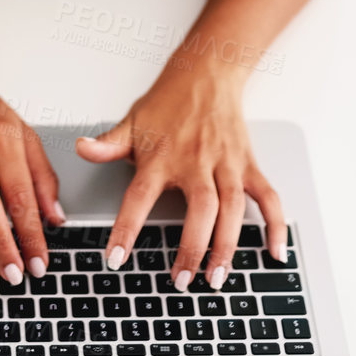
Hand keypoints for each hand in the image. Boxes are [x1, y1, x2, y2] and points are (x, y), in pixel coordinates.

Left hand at [74, 68, 288, 288]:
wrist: (207, 73)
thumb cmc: (168, 101)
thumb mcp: (131, 121)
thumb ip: (108, 143)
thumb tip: (80, 148)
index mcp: (162, 157)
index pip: (139, 198)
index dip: (126, 230)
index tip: (116, 260)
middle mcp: (196, 163)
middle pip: (199, 210)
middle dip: (192, 248)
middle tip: (181, 282)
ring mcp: (226, 165)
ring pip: (233, 210)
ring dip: (227, 246)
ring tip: (216, 278)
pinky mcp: (248, 165)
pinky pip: (268, 198)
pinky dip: (275, 226)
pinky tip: (274, 253)